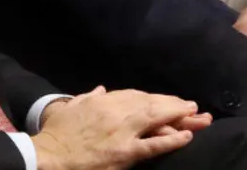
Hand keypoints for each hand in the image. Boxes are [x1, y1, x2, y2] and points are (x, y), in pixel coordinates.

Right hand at [33, 87, 201, 169]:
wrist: (49, 157)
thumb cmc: (57, 134)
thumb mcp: (69, 108)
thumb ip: (87, 97)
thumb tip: (100, 89)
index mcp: (102, 101)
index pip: (134, 95)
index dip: (154, 98)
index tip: (167, 100)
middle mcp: (115, 112)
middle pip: (150, 104)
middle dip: (173, 104)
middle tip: (192, 106)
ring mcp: (122, 132)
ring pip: (156, 119)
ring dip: (178, 116)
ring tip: (197, 116)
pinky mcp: (125, 152)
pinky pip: (153, 145)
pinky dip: (172, 140)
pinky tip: (186, 137)